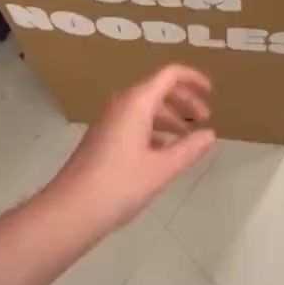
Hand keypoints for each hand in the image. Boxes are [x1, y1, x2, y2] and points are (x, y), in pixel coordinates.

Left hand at [53, 64, 214, 242]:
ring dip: (169, 117)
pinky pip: (134, 122)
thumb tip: (210, 135)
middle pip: (158, 89)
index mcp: (137, 102)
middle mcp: (122, 104)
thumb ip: (188, 149)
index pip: (169, 75)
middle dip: (184, 101)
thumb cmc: (119, 185)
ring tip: (188, 138)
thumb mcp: (161, 169)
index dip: (193, 79)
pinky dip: (153, 130)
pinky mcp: (103, 137)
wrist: (71, 209)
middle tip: (204, 119)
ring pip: (145, 108)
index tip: (211, 92)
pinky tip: (163, 152)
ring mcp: (109, 121)